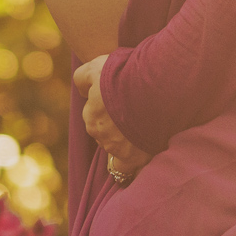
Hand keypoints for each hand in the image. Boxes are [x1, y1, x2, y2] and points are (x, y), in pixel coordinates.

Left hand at [75, 55, 151, 184]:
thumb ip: (82, 79)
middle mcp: (102, 138)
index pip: (96, 117)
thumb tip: (83, 91)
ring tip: (145, 130)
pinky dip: (138, 164)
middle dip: (118, 127)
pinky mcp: (139, 158)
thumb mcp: (95, 67)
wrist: (153, 86)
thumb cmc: (124, 75)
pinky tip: (146, 155)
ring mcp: (121, 150)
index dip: (108, 107)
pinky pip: (134, 169)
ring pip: (120, 151)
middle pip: (108, 135)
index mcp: (91, 118)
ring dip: (129, 143)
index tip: (123, 98)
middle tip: (136, 112)